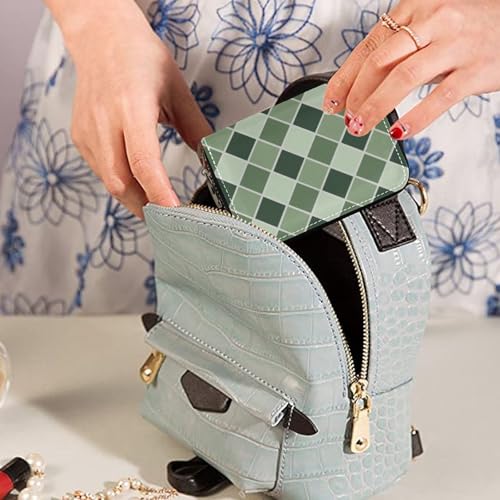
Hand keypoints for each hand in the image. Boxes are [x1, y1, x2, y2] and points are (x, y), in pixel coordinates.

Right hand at [59, 0, 211, 216]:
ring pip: (109, 181)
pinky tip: (136, 184)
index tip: (176, 215)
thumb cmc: (140, 58)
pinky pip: (100, 171)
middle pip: (122, 181)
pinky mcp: (80, 136)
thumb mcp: (177, 88)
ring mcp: (88, 130)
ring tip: (156, 207)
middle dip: (146, 207)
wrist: (100, 38)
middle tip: (169, 222)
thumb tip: (209, 157)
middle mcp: (105, 121)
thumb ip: (195, 126)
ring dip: (133, 199)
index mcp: (133, 107)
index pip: (144, 162)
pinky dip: (120, 183)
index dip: (160, 194)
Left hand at [323, 0, 499, 138]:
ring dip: (376, 107)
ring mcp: (455, 44)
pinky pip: (440, 98)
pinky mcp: (476, 69)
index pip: (368, 47)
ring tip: (361, 127)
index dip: (344, 79)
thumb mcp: (427, 30)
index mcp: (414, 9)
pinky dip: (416, 118)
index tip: (330, 103)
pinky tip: (399, 131)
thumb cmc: (466, 31)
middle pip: (380, 61)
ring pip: (404, 77)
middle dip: (356, 95)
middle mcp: (433, 21)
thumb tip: (360, 88)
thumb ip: (398, 52)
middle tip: (346, 119)